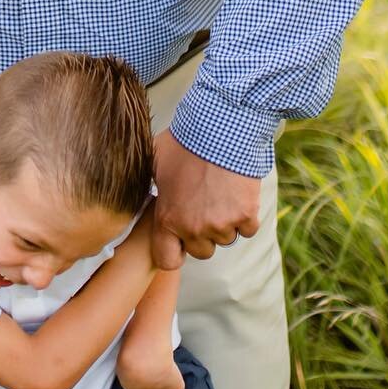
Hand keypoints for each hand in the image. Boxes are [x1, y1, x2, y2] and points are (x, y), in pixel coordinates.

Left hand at [151, 128, 261, 269]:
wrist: (219, 128)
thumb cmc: (183, 142)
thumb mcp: (154, 163)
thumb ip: (150, 186)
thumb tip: (139, 189)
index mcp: (168, 218)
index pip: (167, 260)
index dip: (174, 252)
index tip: (179, 241)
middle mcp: (194, 228)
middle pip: (202, 251)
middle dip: (202, 234)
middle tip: (202, 207)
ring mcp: (222, 224)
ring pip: (226, 239)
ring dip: (225, 223)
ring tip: (219, 194)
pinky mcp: (246, 215)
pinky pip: (248, 229)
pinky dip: (245, 216)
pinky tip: (236, 194)